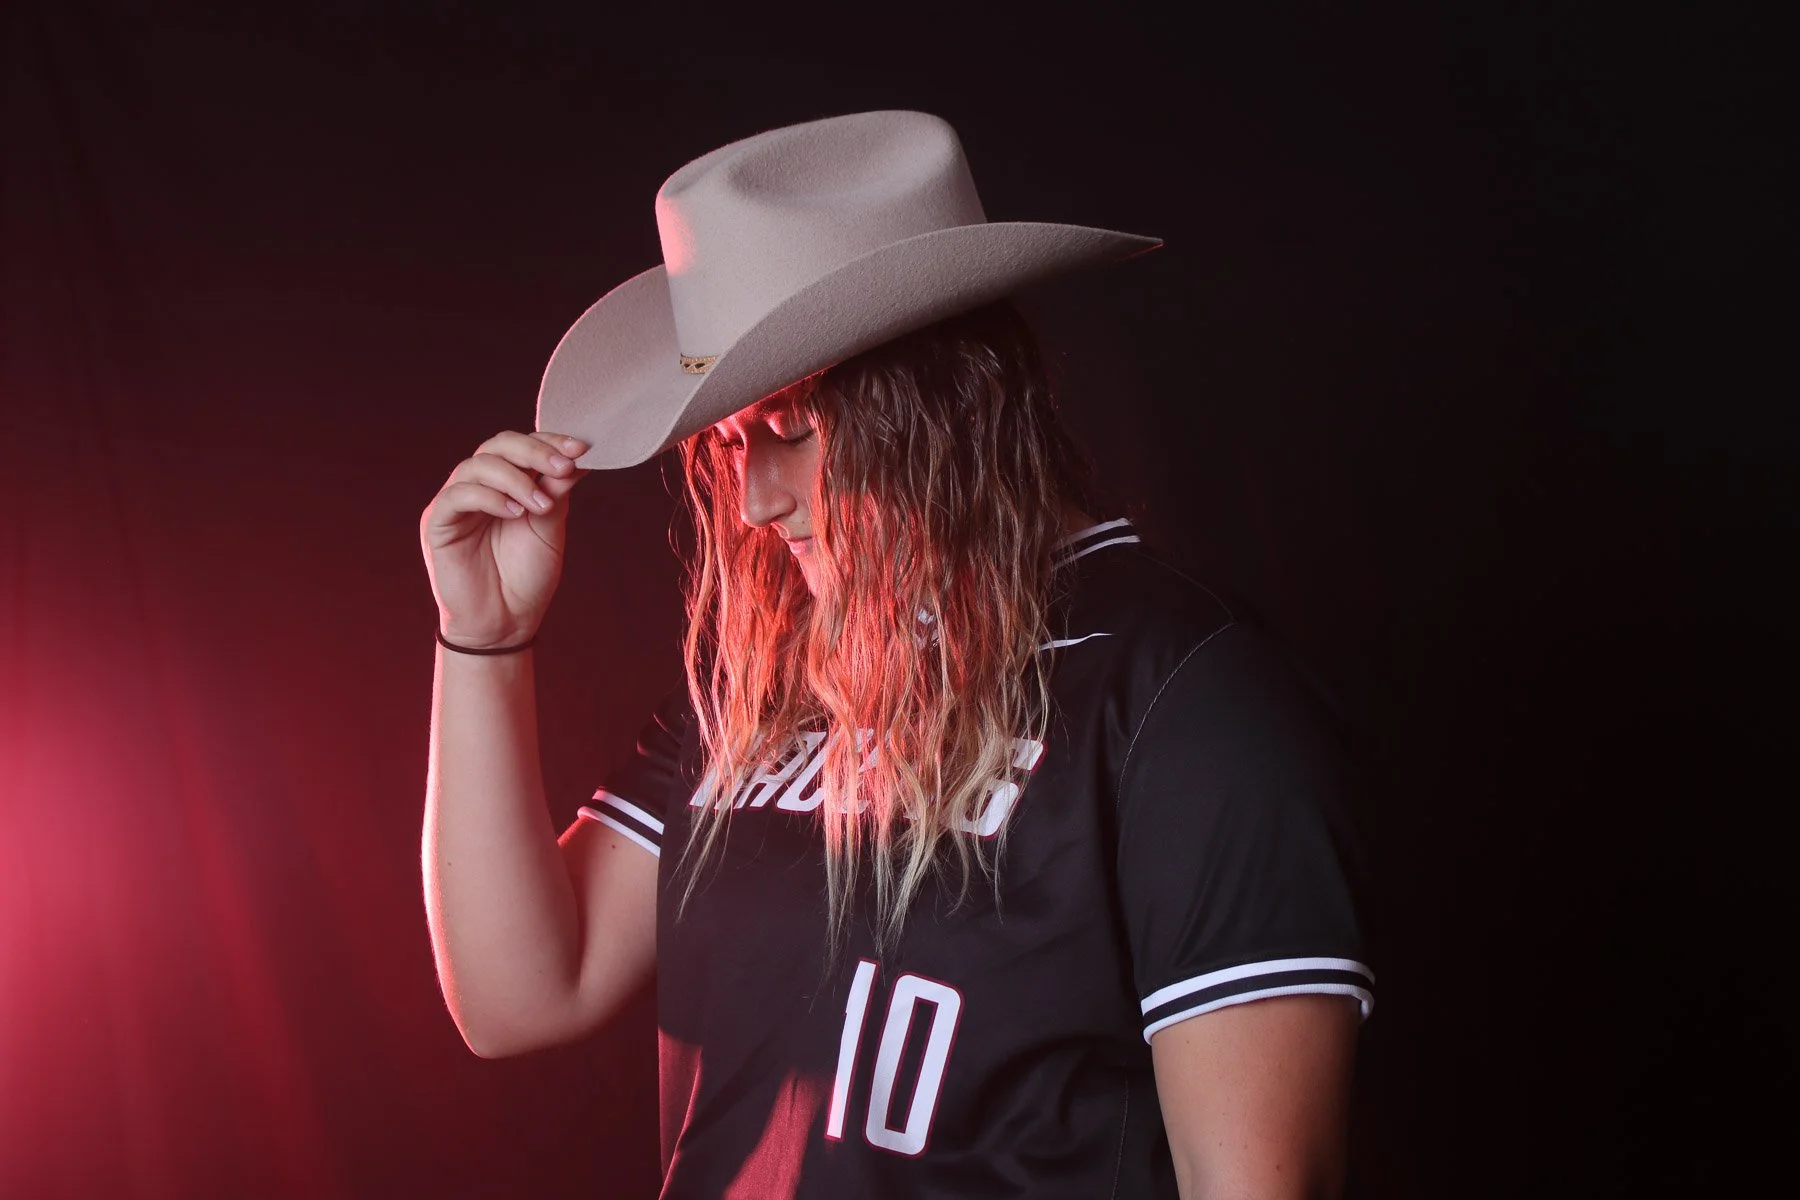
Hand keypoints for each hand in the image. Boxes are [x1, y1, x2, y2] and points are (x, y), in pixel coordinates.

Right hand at [420, 430, 589, 648]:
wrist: (506, 623)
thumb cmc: (526, 577)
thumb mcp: (550, 527)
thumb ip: (556, 491)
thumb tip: (578, 455)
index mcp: (506, 484)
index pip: (521, 446)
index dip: (549, 441)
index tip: (580, 448)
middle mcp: (479, 487)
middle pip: (497, 446)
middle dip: (534, 452)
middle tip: (562, 467)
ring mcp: (456, 503)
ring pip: (477, 465)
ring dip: (515, 478)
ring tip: (541, 505)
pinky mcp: (438, 523)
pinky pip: (458, 495)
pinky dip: (489, 497)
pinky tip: (514, 513)